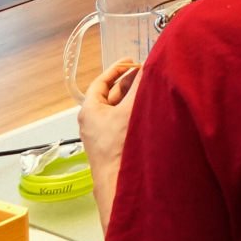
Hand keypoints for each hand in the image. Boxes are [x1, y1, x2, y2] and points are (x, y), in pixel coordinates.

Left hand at [77, 57, 142, 217]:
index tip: (131, 61)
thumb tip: (149, 67)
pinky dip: (135, 110)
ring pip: (118, 107)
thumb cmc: (117, 146)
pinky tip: (148, 108)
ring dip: (134, 96)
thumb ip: (139, 86)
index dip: (117, 69)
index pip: (102, 82)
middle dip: (130, 82)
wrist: (117, 178)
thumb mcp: (129, 109)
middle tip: (147, 74)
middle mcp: (92, 120)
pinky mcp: (112, 142)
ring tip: (150, 89)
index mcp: (89, 109)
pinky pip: (122, 119)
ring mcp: (102, 132)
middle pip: (112, 93)